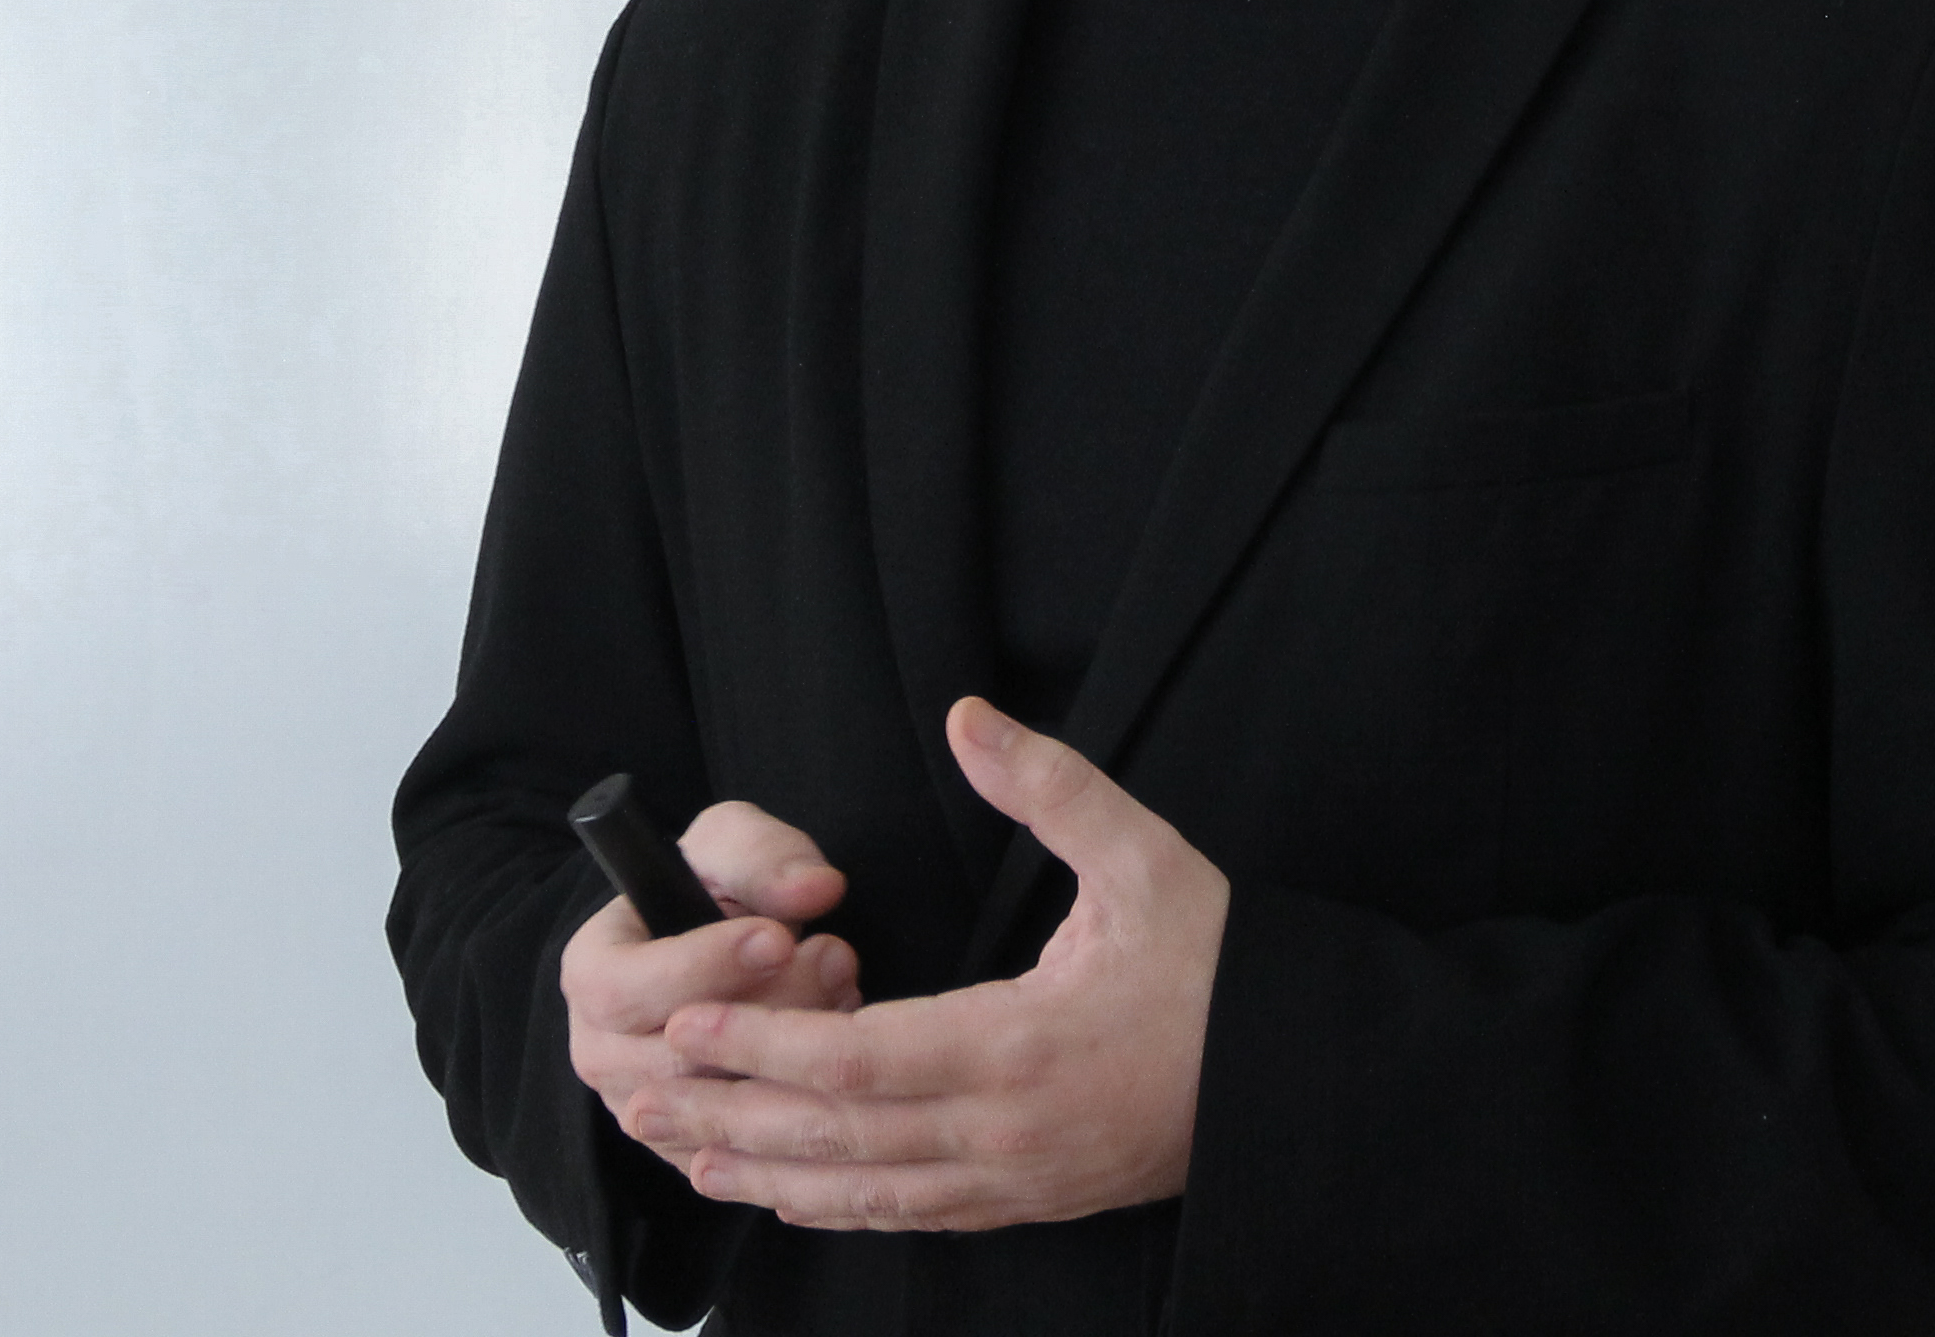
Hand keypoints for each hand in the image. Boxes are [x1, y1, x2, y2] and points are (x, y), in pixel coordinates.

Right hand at [564, 800, 864, 1173]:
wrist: (723, 949)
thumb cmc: (715, 892)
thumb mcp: (730, 847)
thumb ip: (763, 857)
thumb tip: (814, 888)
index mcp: (592, 972)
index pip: (621, 989)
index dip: (701, 966)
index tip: (778, 937)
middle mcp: (601, 1052)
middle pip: (672, 1060)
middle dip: (765, 1010)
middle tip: (836, 955)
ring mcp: (644, 1109)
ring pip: (714, 1111)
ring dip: (789, 1058)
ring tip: (843, 991)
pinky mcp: (689, 1146)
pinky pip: (743, 1152)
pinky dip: (795, 1105)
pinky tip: (834, 1049)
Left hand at [623, 697, 1225, 1231]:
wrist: (1292, 1081)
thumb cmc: (1219, 968)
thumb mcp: (1143, 858)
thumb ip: (1048, 788)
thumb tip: (968, 717)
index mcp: (1019, 1047)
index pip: (861, 1058)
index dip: (762, 1046)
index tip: (686, 1022)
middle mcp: (1002, 1132)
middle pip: (838, 1137)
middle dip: (731, 1116)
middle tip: (642, 1093)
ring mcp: (1012, 1181)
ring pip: (862, 1192)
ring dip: (765, 1174)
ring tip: (682, 1152)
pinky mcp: (1026, 1202)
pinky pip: (908, 1216)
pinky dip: (833, 1207)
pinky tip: (784, 1192)